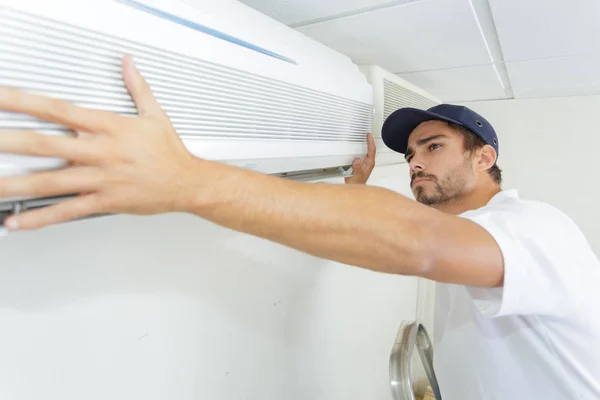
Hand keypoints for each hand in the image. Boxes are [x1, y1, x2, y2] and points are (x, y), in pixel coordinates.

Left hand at [0, 56, 198, 230]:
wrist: (187, 183)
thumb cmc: (170, 153)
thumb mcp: (155, 114)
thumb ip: (137, 87)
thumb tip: (128, 64)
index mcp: (109, 128)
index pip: (60, 110)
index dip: (26, 102)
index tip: (1, 99)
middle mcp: (100, 153)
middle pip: (46, 145)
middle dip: (10, 143)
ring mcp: (100, 179)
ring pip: (51, 182)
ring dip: (16, 184)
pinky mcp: (104, 202)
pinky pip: (68, 211)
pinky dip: (41, 218)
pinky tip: (18, 221)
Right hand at [344, 133, 375, 184]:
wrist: (355, 187)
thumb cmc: (357, 183)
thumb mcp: (355, 175)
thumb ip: (356, 168)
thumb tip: (357, 160)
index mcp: (369, 164)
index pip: (372, 150)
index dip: (371, 142)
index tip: (369, 136)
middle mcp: (369, 163)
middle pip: (371, 149)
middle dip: (370, 141)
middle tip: (368, 134)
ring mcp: (366, 163)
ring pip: (368, 151)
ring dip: (367, 145)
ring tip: (365, 138)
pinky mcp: (362, 164)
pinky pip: (363, 154)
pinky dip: (362, 149)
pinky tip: (359, 147)